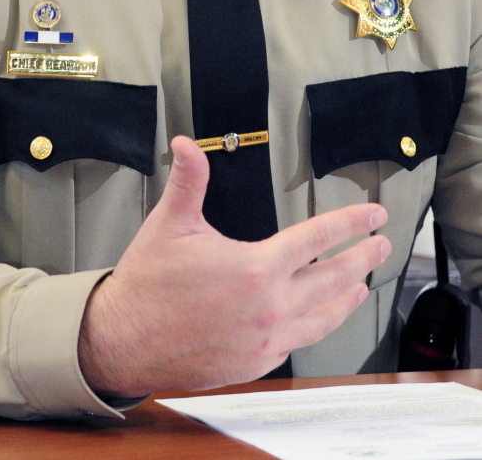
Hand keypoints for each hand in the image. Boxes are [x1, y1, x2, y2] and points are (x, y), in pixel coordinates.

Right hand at [78, 134, 390, 396]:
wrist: (125, 339)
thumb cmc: (148, 283)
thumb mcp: (170, 223)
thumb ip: (189, 180)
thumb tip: (188, 144)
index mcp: (256, 268)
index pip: (317, 239)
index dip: (351, 223)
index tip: (373, 216)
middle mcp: (270, 306)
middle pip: (333, 279)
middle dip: (361, 258)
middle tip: (380, 246)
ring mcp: (266, 339)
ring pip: (324, 316)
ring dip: (348, 298)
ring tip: (362, 286)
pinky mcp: (257, 362)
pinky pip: (299, 341)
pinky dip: (316, 325)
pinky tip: (318, 318)